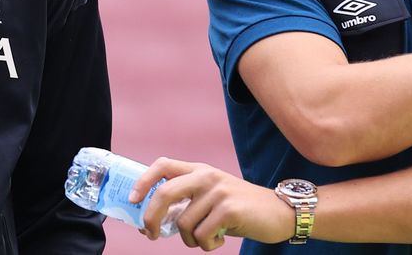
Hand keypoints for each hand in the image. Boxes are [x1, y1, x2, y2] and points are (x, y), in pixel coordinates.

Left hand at [129, 158, 292, 249]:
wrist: (280, 212)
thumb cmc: (240, 210)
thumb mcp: (212, 197)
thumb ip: (187, 202)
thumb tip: (153, 222)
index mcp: (199, 170)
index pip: (163, 165)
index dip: (143, 181)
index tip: (132, 200)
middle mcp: (206, 176)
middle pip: (164, 193)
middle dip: (151, 218)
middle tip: (151, 235)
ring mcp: (217, 191)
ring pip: (183, 224)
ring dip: (190, 240)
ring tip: (206, 238)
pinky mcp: (228, 209)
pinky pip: (202, 236)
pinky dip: (207, 245)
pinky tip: (221, 240)